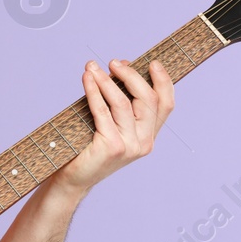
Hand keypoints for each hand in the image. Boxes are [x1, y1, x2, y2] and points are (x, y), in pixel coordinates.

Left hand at [53, 58, 173, 194]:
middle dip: (130, 75)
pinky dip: (94, 92)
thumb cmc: (89, 147)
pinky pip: (103, 111)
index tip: (153, 63)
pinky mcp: (113, 147)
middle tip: (112, 63)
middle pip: (148, 99)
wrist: (74, 179)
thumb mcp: (111, 121)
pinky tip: (86, 80)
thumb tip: (122, 64)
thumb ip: (121, 98)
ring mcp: (130, 146)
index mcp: (149, 135)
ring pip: (124, 103)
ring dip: (107, 81)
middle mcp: (145, 142)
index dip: (164, 82)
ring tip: (92, 68)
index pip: (166, 105)